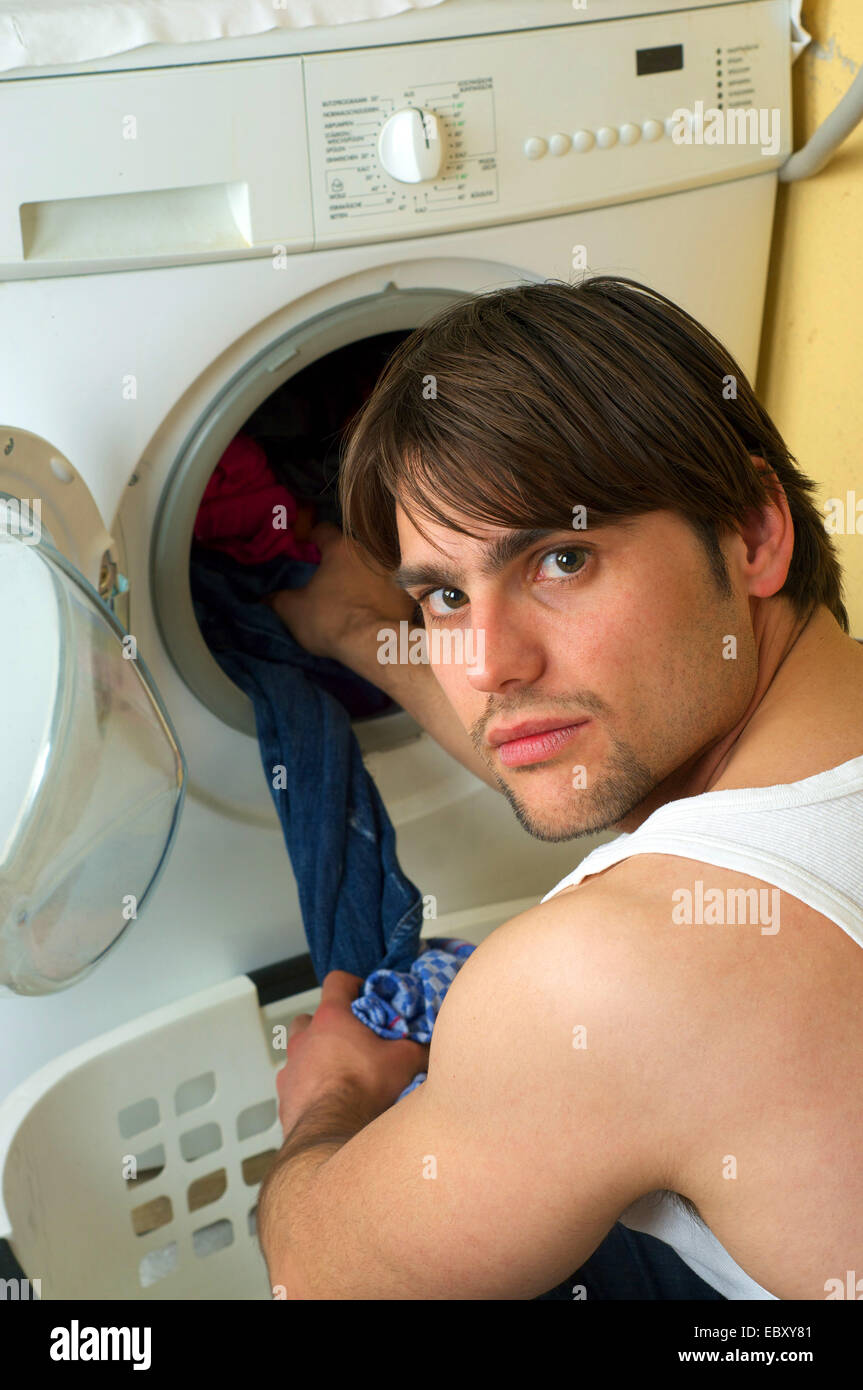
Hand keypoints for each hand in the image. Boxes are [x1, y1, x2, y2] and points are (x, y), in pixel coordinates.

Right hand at [264, 523, 416, 664]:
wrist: (376, 645)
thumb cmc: (331, 619)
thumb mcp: (293, 610)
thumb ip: (278, 599)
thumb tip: (266, 599)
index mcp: (341, 549)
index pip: (323, 530)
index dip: (311, 537)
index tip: (305, 546)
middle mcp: (371, 553)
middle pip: (350, 550)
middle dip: (339, 561)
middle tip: (327, 578)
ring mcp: (393, 573)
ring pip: (373, 569)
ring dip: (362, 579)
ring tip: (351, 598)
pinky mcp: (407, 594)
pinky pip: (390, 591)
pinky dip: (381, 598)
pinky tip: (373, 612)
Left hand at [276, 970, 429, 1138]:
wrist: (332, 1131)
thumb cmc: (366, 1087)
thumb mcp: (405, 1061)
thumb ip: (419, 1047)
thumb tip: (433, 1045)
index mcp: (331, 1017)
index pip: (337, 981)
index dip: (353, 985)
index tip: (367, 998)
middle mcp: (304, 1036)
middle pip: (311, 1016)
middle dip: (329, 1024)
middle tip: (353, 1041)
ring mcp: (290, 1065)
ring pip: (299, 1049)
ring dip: (316, 1055)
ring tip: (340, 1072)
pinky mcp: (284, 1093)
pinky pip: (296, 1080)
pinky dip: (309, 1085)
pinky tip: (328, 1099)